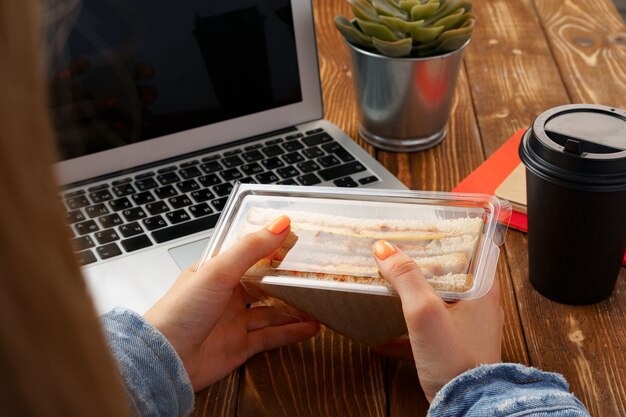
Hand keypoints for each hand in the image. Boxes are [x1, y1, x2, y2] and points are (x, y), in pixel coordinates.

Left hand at [144, 216, 318, 391]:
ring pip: (271, 312)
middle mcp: (226, 296)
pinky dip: (291, 332)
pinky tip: (310, 327)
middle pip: (264, 285)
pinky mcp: (240, 347)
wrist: (165, 360)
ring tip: (318, 301)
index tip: (298, 241)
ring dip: (294, 308)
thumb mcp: (218, 272)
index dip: (273, 249)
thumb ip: (251, 248)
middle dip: (287, 280)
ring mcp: (234, 322)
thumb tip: (280, 224)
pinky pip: (271, 337)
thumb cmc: (180, 312)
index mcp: (217, 272)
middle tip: (314, 273)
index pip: (250, 256)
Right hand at [371, 240, 502, 401]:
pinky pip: (431, 327)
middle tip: (405, 250)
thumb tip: (384, 249)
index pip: (479, 246)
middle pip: (456, 270)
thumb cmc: (455, 361)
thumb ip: (406, 277)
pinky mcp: (455, 346)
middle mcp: (480, 305)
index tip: (435, 223)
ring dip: (418, 290)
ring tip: (393, 283)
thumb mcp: (425, 311)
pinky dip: (411, 324)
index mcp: (482, 289)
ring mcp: (468, 327)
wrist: (466, 407)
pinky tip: (384, 336)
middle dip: (429, 260)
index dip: (459, 231)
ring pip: (442, 298)